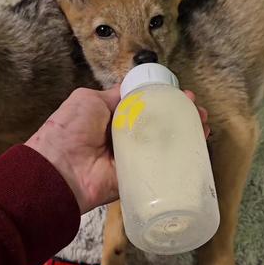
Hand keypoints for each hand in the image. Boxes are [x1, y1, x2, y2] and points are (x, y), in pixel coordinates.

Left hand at [25, 86, 209, 214]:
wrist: (61, 167)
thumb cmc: (72, 128)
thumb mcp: (90, 99)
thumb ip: (113, 95)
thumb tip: (132, 89)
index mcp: (116, 118)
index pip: (148, 107)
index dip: (166, 99)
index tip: (182, 94)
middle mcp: (128, 137)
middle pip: (161, 125)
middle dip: (181, 115)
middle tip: (197, 110)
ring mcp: (136, 157)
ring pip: (167, 144)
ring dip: (187, 133)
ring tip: (202, 123)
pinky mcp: (141, 176)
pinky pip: (164, 166)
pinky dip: (182, 157)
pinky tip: (198, 145)